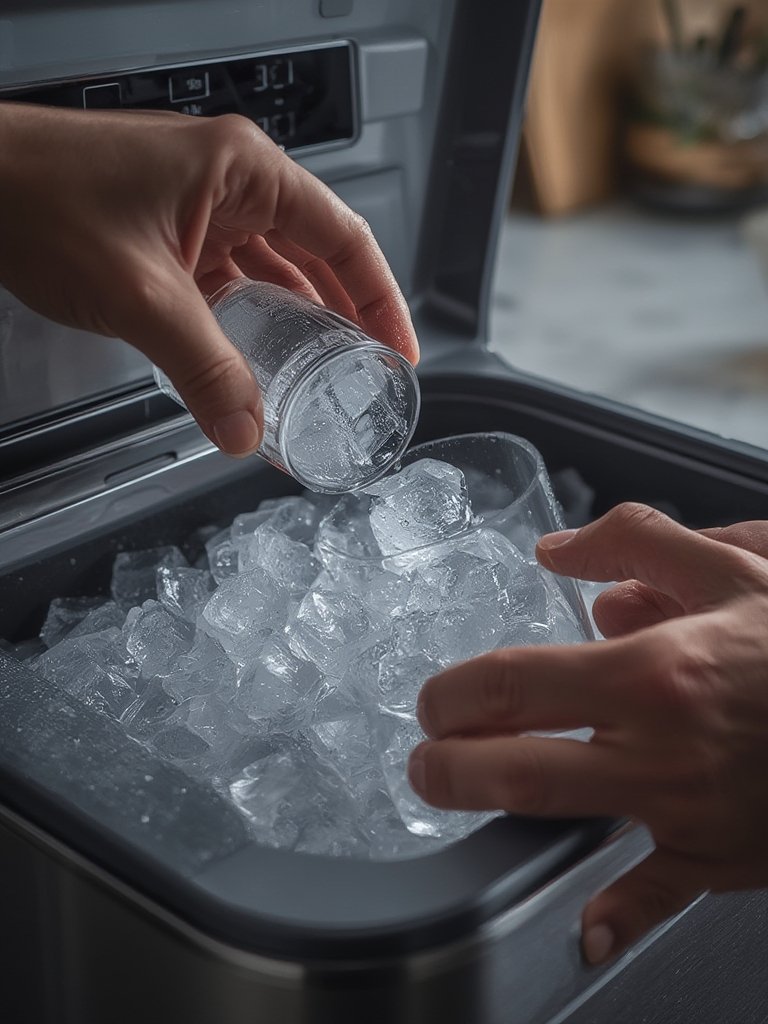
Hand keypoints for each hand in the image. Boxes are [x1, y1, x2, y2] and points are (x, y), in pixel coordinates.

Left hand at [0, 103, 416, 455]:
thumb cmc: (38, 193)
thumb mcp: (141, 294)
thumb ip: (202, 367)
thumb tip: (244, 427)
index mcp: (244, 172)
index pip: (344, 238)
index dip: (382, 299)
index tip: (398, 348)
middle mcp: (230, 184)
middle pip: (316, 257)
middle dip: (345, 317)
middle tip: (368, 371)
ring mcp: (199, 208)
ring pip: (271, 273)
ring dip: (293, 325)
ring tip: (319, 376)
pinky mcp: (170, 234)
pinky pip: (228, 282)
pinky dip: (244, 323)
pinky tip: (252, 360)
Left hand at [408, 503, 767, 964]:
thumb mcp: (729, 564)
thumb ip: (632, 539)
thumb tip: (554, 552)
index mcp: (656, 670)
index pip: (514, 684)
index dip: (454, 693)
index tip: (435, 696)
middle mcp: (662, 747)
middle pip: (519, 766)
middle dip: (448, 766)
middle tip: (422, 758)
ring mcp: (688, 810)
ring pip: (566, 819)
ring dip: (495, 807)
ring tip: (455, 789)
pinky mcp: (719, 855)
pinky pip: (660, 894)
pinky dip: (620, 915)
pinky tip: (587, 931)